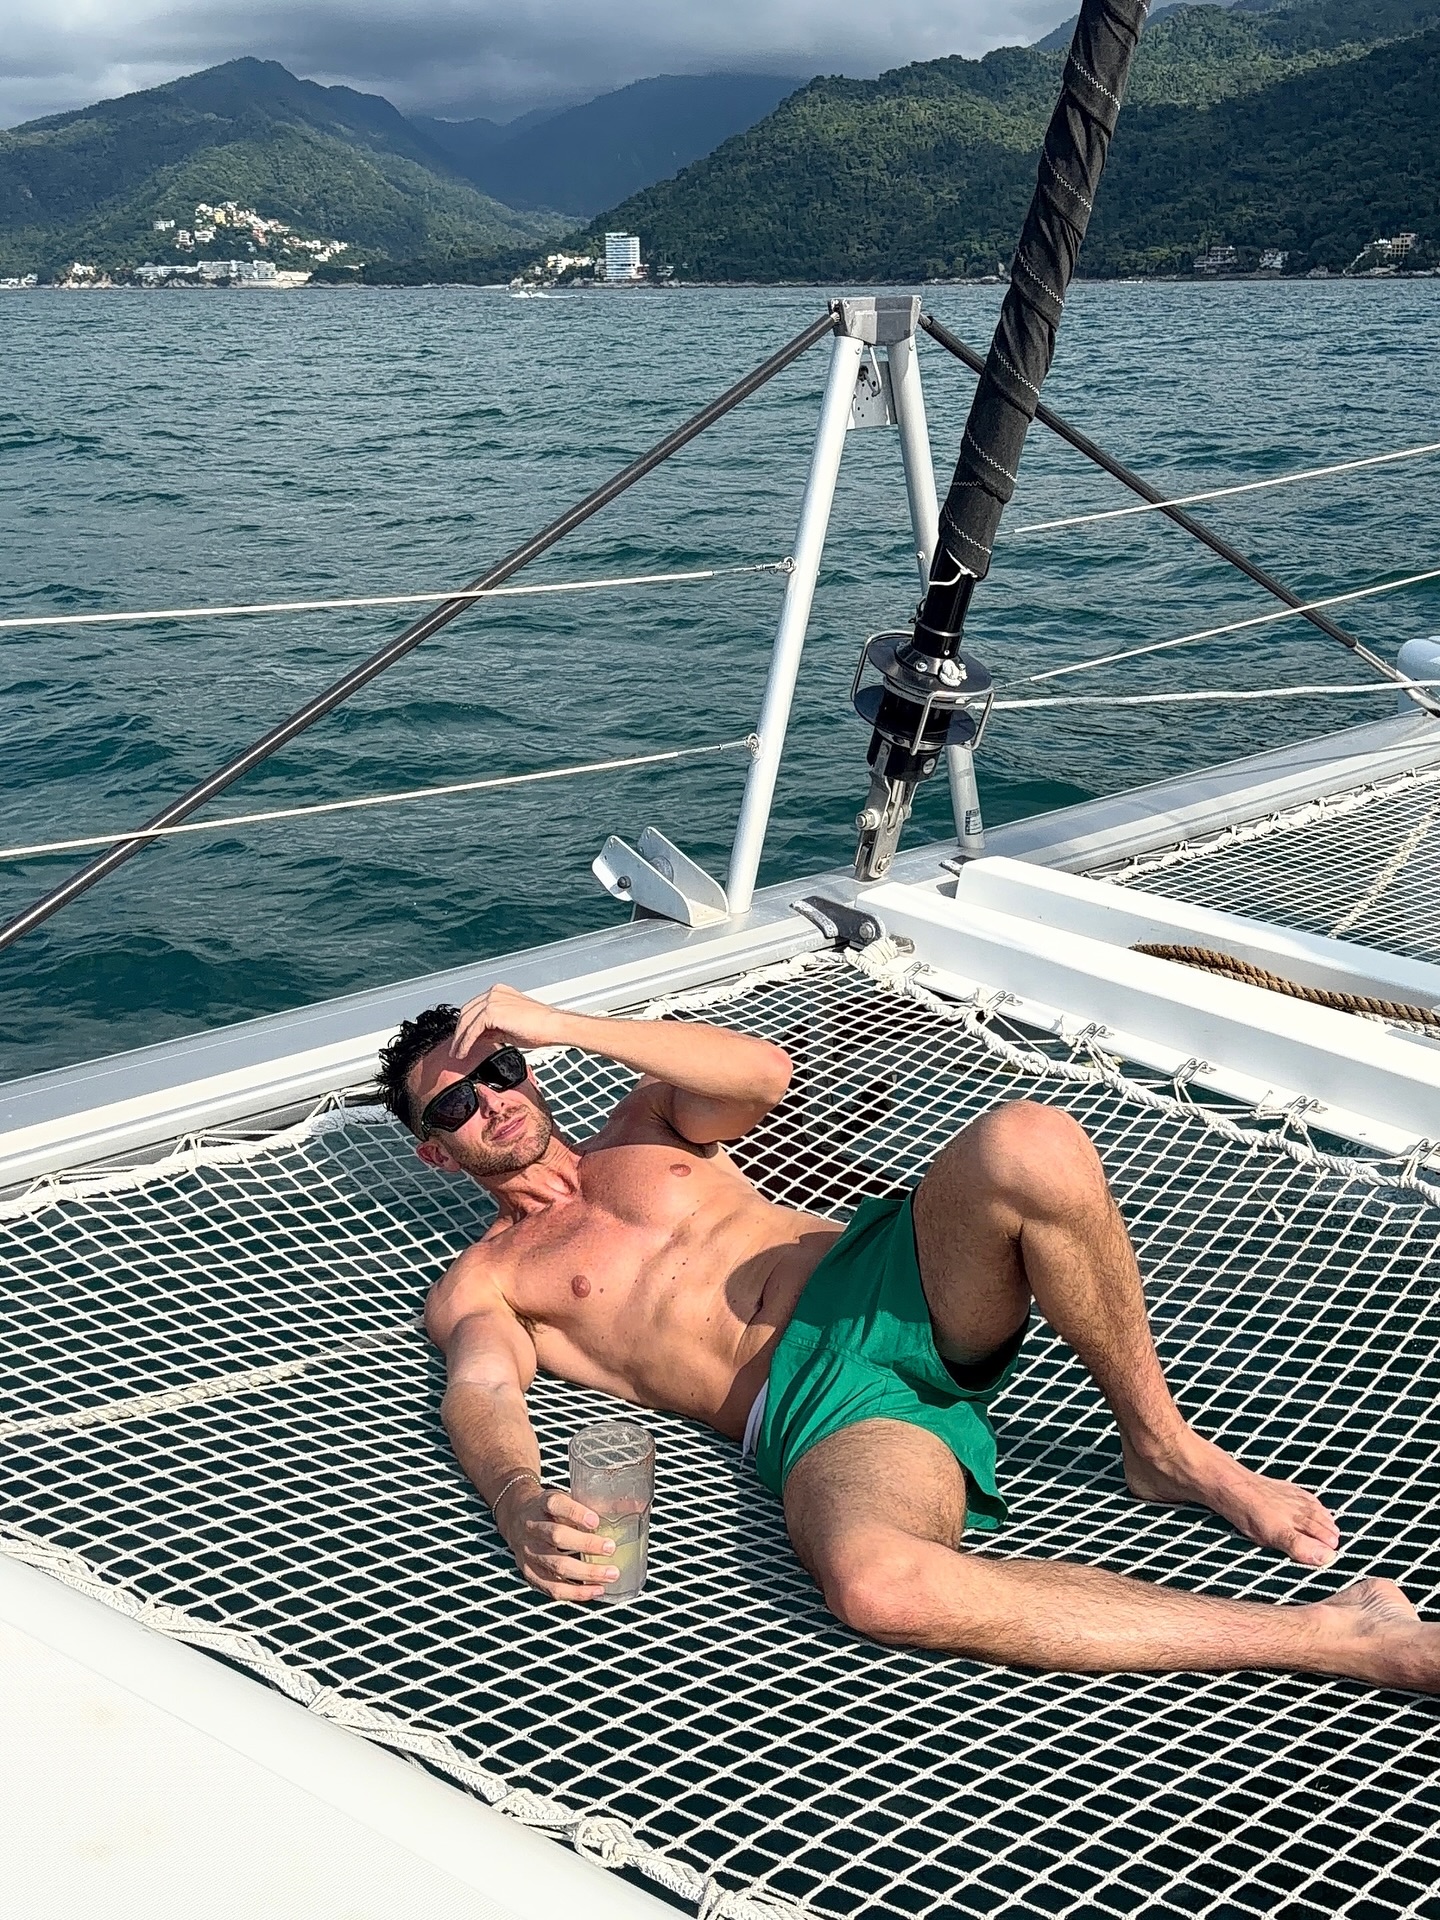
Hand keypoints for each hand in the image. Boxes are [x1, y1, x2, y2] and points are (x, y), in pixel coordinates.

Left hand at [454, 984, 568, 1060]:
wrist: (553, 1026)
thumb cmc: (540, 1027)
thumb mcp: (509, 1029)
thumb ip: (492, 1030)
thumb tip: (477, 1038)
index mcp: (499, 992)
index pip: (475, 1008)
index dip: (466, 1025)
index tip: (462, 1039)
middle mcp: (494, 993)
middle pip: (467, 1012)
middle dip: (459, 1032)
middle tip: (455, 1048)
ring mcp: (492, 1000)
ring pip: (466, 1021)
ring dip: (460, 1039)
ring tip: (457, 1053)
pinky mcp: (492, 1011)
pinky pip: (472, 1029)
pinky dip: (466, 1042)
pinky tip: (464, 1052)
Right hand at [500, 1484, 618, 1601]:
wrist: (515, 1516)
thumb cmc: (551, 1508)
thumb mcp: (566, 1497)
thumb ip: (593, 1503)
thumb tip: (635, 1508)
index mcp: (542, 1503)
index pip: (555, 1505)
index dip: (575, 1512)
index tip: (596, 1521)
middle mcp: (532, 1527)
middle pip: (557, 1536)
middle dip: (586, 1545)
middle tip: (611, 1548)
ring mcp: (528, 1552)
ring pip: (556, 1565)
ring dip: (585, 1573)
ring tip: (611, 1575)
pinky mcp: (529, 1572)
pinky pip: (551, 1587)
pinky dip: (575, 1592)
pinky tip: (595, 1591)